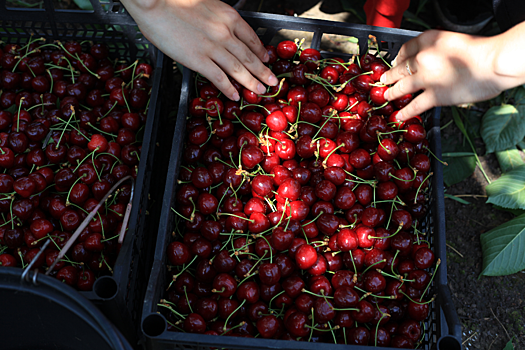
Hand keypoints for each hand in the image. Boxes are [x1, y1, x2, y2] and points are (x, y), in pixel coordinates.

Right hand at [121, 0, 277, 100]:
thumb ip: (217, 18)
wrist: (155, 1)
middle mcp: (225, 32)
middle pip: (249, 56)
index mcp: (228, 16)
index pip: (251, 38)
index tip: (266, 59)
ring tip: (261, 91)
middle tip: (273, 82)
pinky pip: (219, 77)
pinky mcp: (198, 59)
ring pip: (239, 69)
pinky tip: (235, 95)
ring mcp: (213, 47)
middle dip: (263, 71)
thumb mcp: (206, 3)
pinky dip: (229, 88)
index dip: (260, 52)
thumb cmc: (175, 0)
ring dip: (252, 82)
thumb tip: (221, 29)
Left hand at [381, 30, 502, 120]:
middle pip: (400, 68)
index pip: (406, 48)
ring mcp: (426, 78)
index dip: (398, 58)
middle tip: (384, 80)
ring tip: (386, 96)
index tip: (396, 63)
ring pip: (402, 87)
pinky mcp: (435, 95)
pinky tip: (399, 117)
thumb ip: (438, 49)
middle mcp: (423, 57)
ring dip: (392, 93)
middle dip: (390, 76)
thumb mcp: (453, 41)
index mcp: (429, 40)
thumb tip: (427, 62)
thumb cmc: (481, 51)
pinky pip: (415, 106)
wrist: (494, 63)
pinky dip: (405, 113)